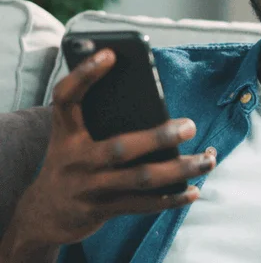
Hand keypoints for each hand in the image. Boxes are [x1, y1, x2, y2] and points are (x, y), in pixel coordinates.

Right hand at [9, 49, 214, 246]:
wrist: (43, 215)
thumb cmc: (72, 162)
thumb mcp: (72, 138)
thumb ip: (99, 119)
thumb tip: (152, 100)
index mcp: (66, 132)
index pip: (67, 98)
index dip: (84, 75)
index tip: (111, 53)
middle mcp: (75, 159)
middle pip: (121, 147)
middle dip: (159, 137)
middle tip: (191, 126)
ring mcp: (89, 187)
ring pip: (141, 178)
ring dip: (180, 169)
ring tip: (208, 160)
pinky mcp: (101, 210)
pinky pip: (142, 204)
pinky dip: (172, 198)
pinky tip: (194, 190)